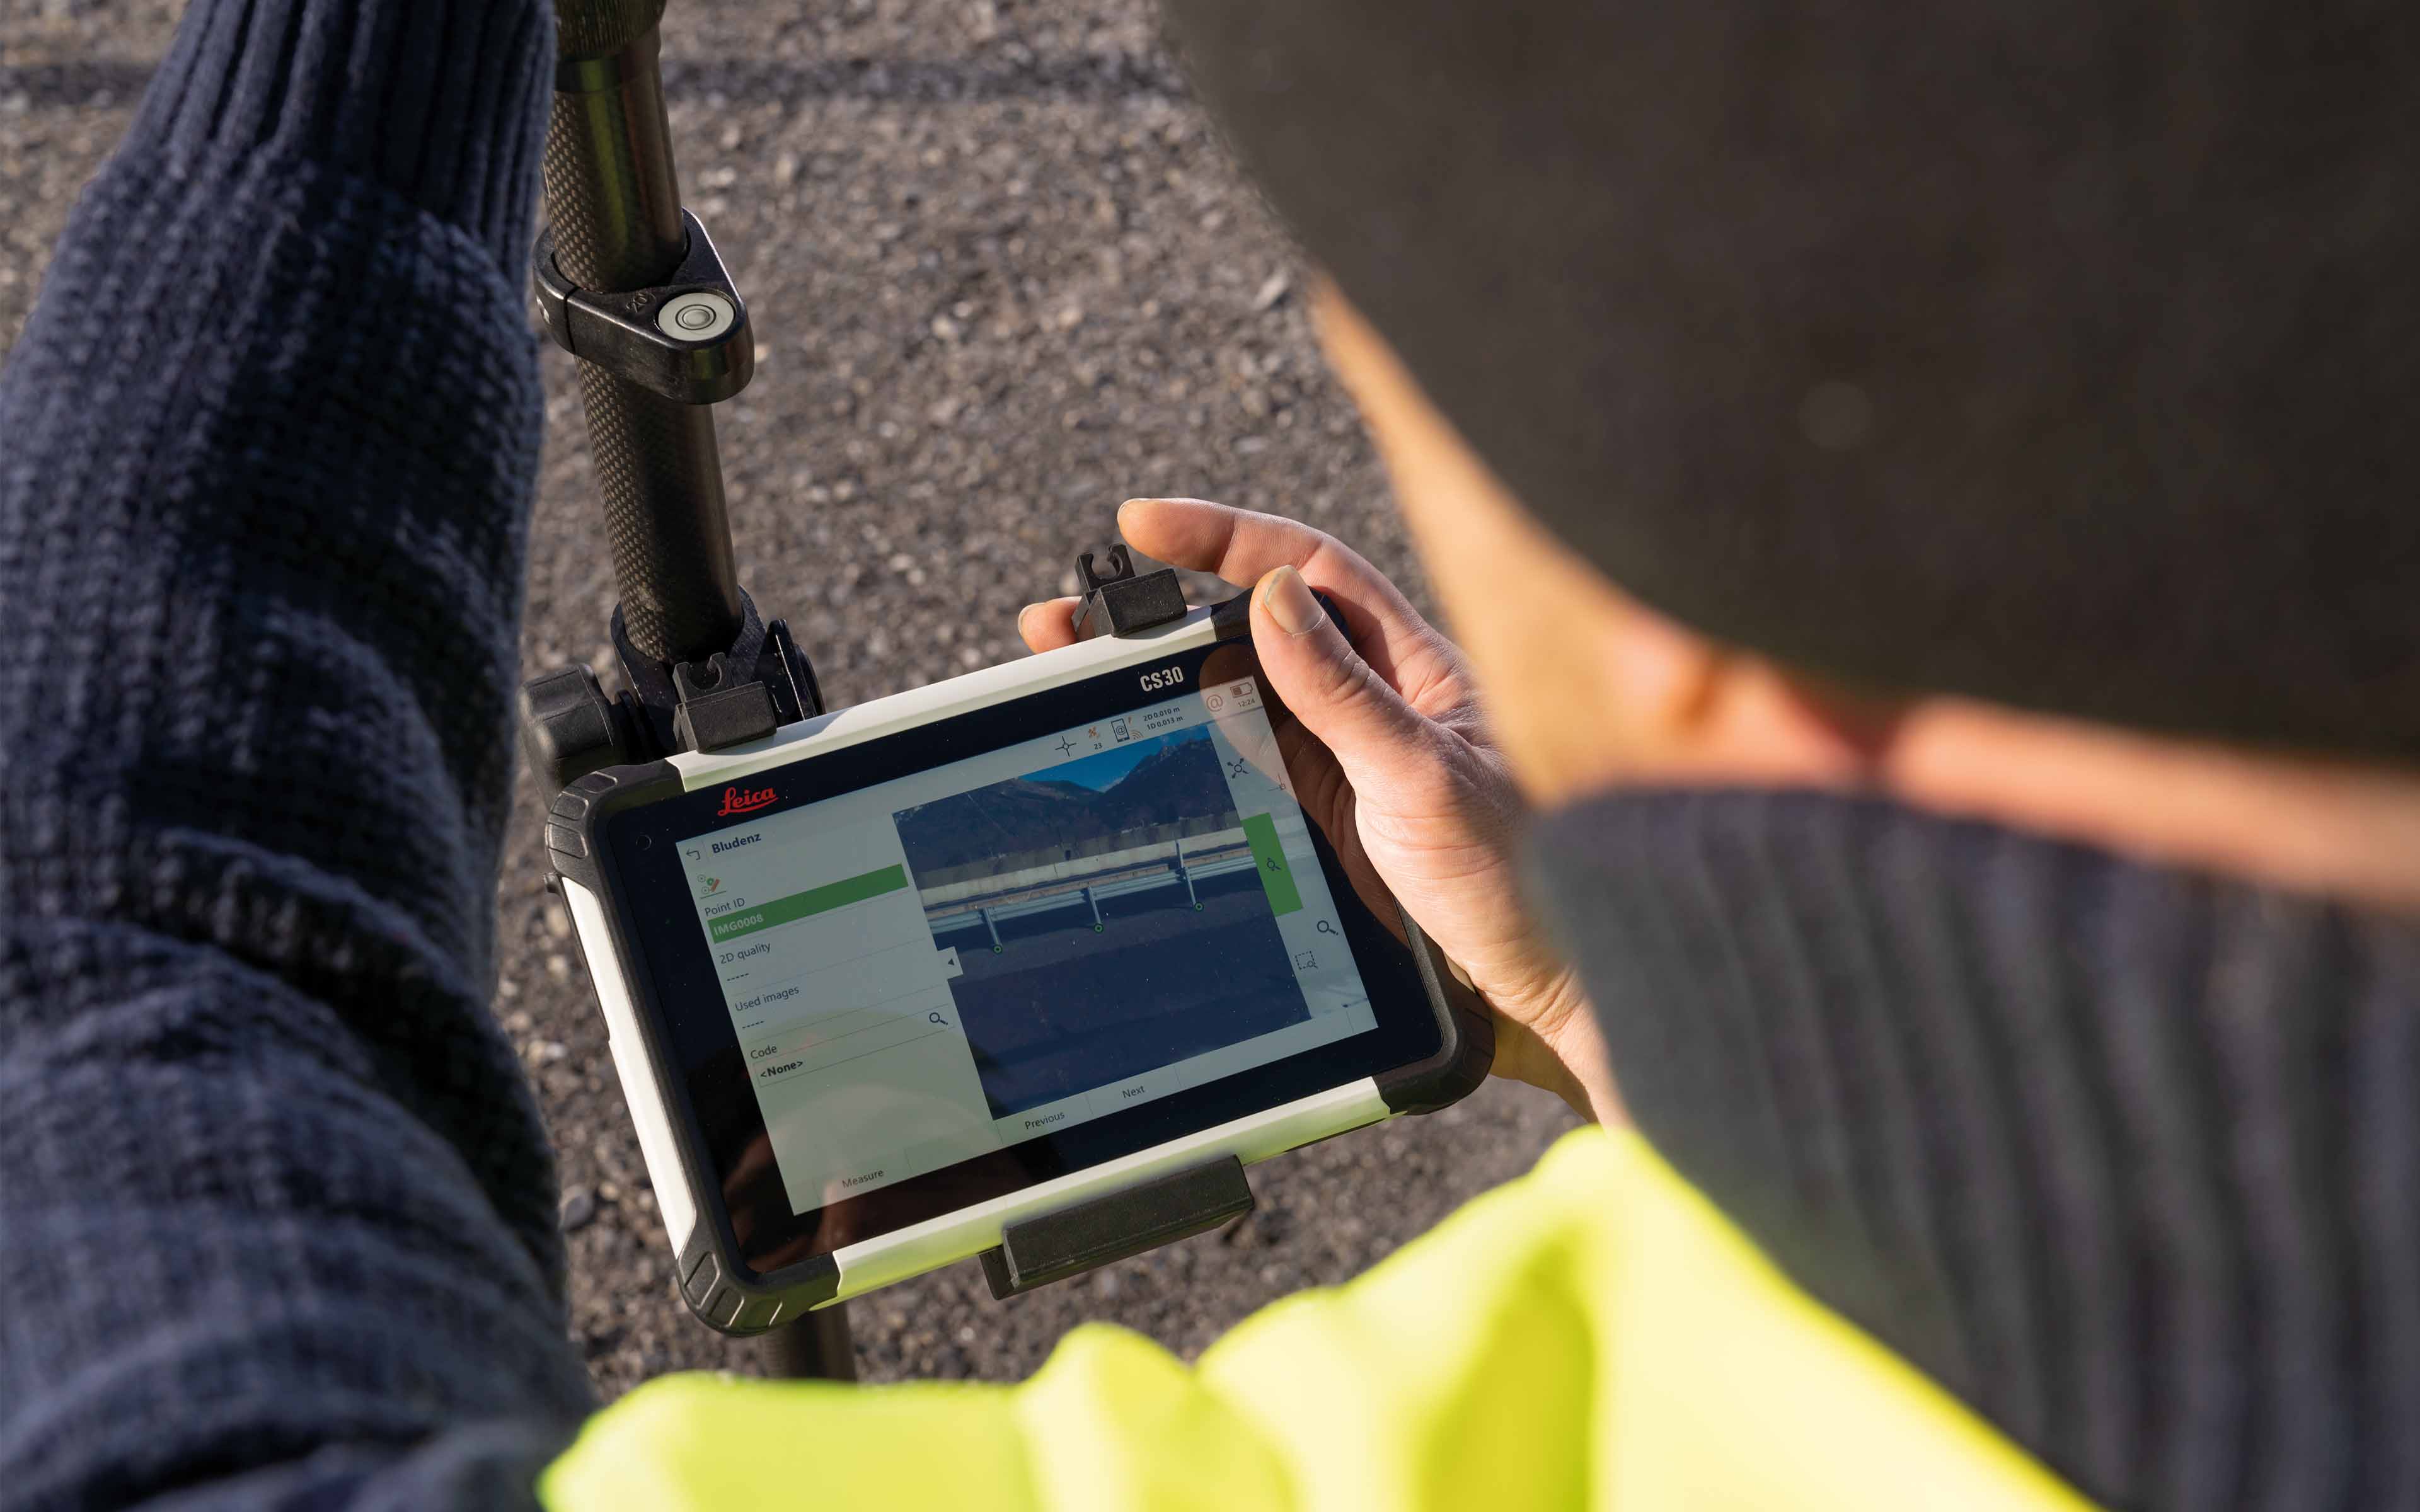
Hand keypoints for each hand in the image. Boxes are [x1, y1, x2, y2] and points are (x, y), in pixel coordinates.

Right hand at [1019, 498, 1621, 1124]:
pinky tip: (1133, 736)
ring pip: (1231, 692)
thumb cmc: (1521, 868)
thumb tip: (1268, 599)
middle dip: (1155, 610)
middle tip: (1070, 616)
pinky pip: (1236, 758)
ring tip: (1070, 669)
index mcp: (1408, 661)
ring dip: (1154, 677)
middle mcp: (1370, 696)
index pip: (1304, 568)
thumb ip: (1344, 692)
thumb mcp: (1424, 775)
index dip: (1222, 535)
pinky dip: (1180, 739)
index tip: (1142, 523)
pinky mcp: (1319, 813)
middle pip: (1247, 625)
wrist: (1546, 977)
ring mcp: (1339, 756)